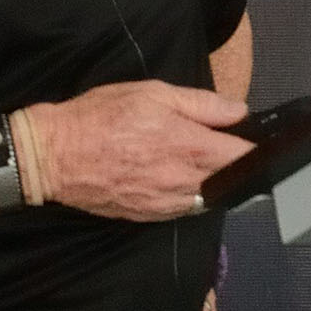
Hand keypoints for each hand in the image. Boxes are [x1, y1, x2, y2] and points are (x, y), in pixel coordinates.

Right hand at [25, 82, 250, 222]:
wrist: (52, 155)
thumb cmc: (100, 117)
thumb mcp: (153, 94)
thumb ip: (202, 104)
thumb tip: (239, 112)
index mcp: (189, 146)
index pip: (242, 156)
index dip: (255, 149)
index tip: (258, 141)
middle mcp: (183, 181)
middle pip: (230, 180)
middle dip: (237, 166)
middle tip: (230, 149)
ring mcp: (165, 203)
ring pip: (208, 198)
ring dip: (214, 183)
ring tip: (204, 164)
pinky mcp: (148, 216)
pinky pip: (182, 210)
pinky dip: (190, 195)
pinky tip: (180, 179)